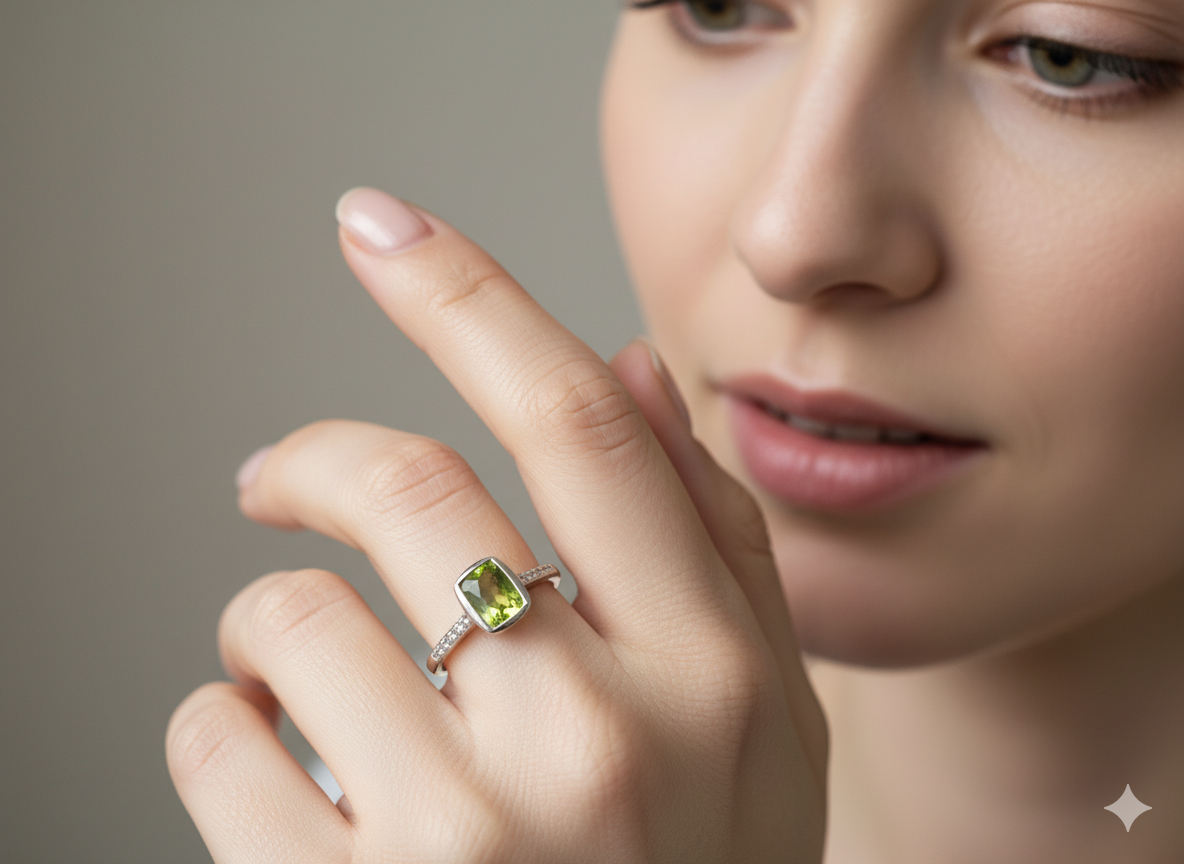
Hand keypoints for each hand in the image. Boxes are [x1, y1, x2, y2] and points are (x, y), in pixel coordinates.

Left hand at [167, 188, 826, 862]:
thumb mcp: (761, 719)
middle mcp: (600, 741)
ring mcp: (470, 836)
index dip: (468, 297)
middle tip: (275, 478)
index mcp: (712, 675)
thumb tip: (629, 369)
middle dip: (314, 458)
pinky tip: (286, 775)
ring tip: (303, 683)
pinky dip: (224, 728)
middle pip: (409, 489)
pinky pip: (217, 740)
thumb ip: (711, 534)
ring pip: (287, 618)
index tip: (384, 226)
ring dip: (268, 623)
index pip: (576, 423)